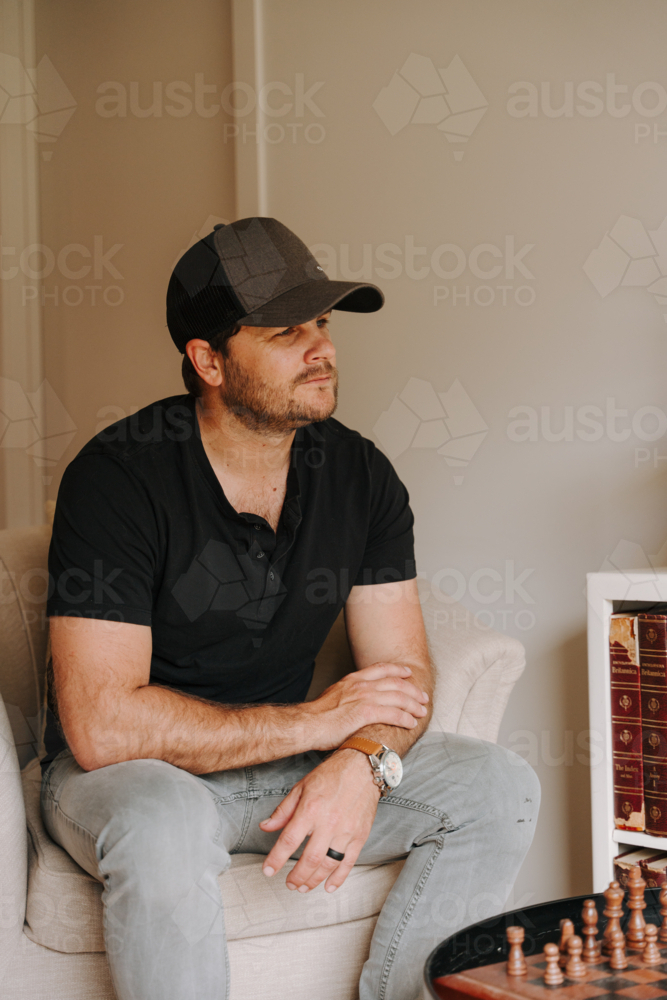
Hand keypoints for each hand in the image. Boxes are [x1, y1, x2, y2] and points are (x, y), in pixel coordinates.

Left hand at [260, 749, 380, 892]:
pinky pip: (349, 863)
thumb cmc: (332, 774)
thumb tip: (266, 827)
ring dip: (314, 880)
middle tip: (289, 884)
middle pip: (309, 859)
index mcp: (310, 809)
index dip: (276, 859)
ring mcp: (346, 831)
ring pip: (328, 865)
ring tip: (303, 887)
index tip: (268, 870)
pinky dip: (338, 878)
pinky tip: (328, 886)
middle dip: (296, 876)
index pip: (289, 840)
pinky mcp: (360, 835)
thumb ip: (284, 810)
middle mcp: (328, 822)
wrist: (363, 767)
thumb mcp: (302, 787)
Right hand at [305, 662, 428, 750]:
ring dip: (413, 705)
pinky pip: (392, 714)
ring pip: (397, 697)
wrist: (306, 724)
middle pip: (395, 683)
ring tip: (422, 711)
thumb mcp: (334, 696)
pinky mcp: (365, 713)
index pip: (381, 669)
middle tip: (423, 697)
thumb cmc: (317, 716)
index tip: (408, 673)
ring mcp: (363, 698)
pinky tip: (411, 723)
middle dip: (412, 690)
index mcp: (353, 680)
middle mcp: (361, 685)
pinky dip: (404, 718)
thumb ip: (348, 695)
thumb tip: (355, 702)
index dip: (398, 670)